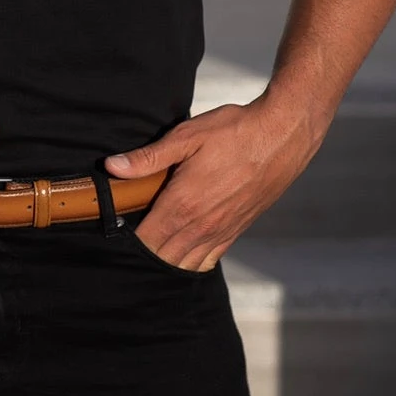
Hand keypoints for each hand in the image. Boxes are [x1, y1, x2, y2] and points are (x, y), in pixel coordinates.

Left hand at [104, 98, 316, 270]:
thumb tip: (113, 167)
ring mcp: (221, 231)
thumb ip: (149, 157)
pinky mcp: (237, 230)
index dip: (127, 239)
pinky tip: (182, 249)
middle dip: (144, 253)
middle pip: (162, 257)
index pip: (146, 240)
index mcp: (183, 203)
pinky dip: (192, 261)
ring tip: (153, 245)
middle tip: (131, 237)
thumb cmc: (234, 131)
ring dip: (167, 260)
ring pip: (185, 264)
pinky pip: (209, 259)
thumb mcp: (187, 136)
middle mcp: (201, 225)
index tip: (116, 229)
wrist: (282, 137)